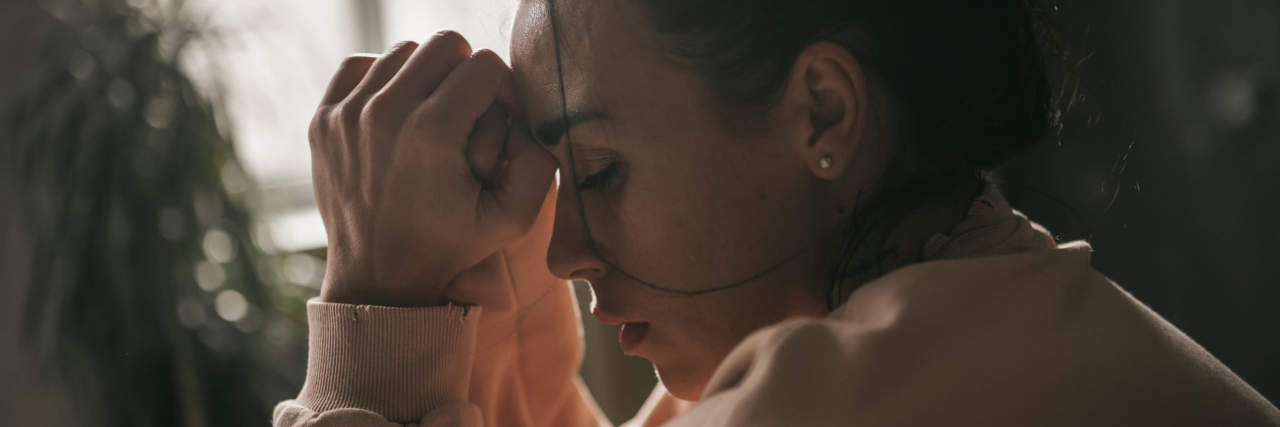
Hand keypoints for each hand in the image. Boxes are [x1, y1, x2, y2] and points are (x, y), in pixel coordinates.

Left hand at [309, 32, 555, 306]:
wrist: (379, 278)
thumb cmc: (451, 247)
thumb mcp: (514, 218)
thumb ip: (542, 163)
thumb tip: (532, 117)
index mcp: (432, 132)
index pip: (486, 65)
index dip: (504, 90)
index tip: (502, 119)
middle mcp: (384, 113)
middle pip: (444, 44)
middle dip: (467, 74)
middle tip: (470, 113)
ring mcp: (347, 113)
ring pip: (403, 52)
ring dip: (427, 77)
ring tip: (434, 118)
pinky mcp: (324, 118)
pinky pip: (359, 65)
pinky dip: (382, 80)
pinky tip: (397, 113)